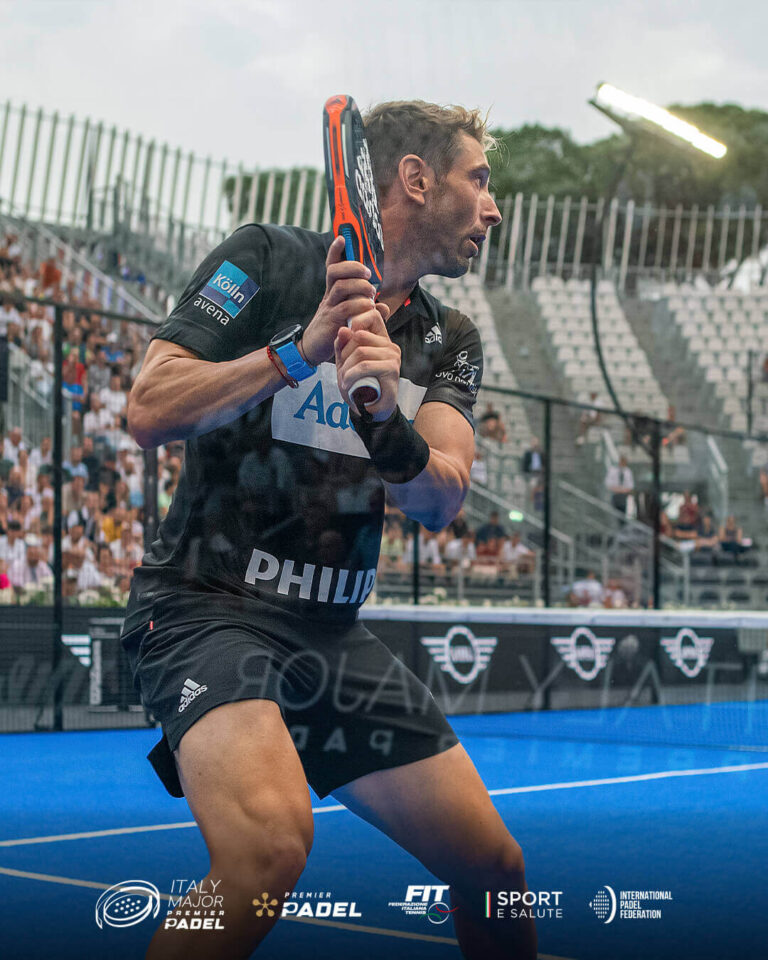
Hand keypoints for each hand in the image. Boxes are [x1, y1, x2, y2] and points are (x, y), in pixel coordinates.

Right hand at [301, 235, 379, 366]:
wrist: (312, 350)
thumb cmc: (333, 332)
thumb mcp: (350, 319)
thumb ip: (367, 312)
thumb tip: (384, 306)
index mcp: (332, 293)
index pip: (331, 267)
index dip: (335, 252)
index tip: (341, 238)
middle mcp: (329, 297)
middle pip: (334, 272)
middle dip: (352, 266)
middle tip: (368, 272)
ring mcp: (328, 308)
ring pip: (340, 287)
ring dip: (359, 285)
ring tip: (371, 291)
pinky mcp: (331, 321)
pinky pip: (345, 308)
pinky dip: (359, 306)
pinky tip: (369, 309)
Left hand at [334, 300, 396, 420]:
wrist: (371, 411)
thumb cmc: (359, 385)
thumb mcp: (344, 363)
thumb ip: (342, 345)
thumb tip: (343, 329)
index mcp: (380, 340)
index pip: (372, 315)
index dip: (357, 320)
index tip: (345, 336)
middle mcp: (389, 345)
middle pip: (359, 335)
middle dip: (344, 352)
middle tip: (341, 370)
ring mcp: (392, 357)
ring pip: (360, 351)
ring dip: (346, 367)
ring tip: (344, 380)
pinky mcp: (392, 369)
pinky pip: (365, 365)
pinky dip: (352, 374)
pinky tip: (347, 383)